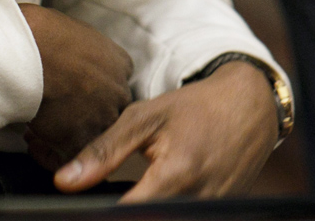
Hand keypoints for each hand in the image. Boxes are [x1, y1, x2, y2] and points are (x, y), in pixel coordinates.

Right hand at [18, 3, 135, 172]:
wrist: (28, 53)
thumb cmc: (44, 34)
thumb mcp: (80, 33)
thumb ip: (88, 52)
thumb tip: (74, 56)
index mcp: (121, 63)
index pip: (115, 85)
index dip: (94, 91)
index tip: (74, 91)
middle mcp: (119, 91)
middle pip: (109, 110)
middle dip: (83, 113)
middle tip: (54, 111)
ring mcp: (103, 117)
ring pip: (92, 135)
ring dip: (66, 134)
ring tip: (38, 126)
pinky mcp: (81, 139)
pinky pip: (71, 155)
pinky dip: (51, 153)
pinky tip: (33, 140)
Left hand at [53, 59, 277, 198]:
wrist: (250, 105)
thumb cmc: (195, 107)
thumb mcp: (145, 118)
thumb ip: (103, 152)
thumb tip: (64, 183)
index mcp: (175, 175)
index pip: (127, 214)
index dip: (104, 213)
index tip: (91, 206)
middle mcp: (198, 200)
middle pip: (147, 220)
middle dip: (128, 211)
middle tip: (114, 197)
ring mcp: (215, 210)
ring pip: (166, 219)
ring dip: (148, 210)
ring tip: (138, 192)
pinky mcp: (223, 212)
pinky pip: (187, 217)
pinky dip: (167, 209)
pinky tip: (159, 197)